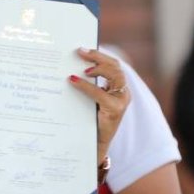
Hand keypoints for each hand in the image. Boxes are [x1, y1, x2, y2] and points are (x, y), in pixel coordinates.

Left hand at [69, 48, 129, 162]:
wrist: (94, 144)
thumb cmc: (90, 120)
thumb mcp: (90, 100)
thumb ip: (87, 86)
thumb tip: (70, 68)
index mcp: (118, 88)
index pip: (113, 65)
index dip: (99, 55)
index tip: (82, 49)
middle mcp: (123, 93)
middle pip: (116, 66)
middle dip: (98, 57)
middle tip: (80, 52)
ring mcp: (121, 102)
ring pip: (115, 76)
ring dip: (99, 68)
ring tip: (83, 68)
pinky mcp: (115, 110)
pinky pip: (101, 93)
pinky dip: (87, 86)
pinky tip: (73, 81)